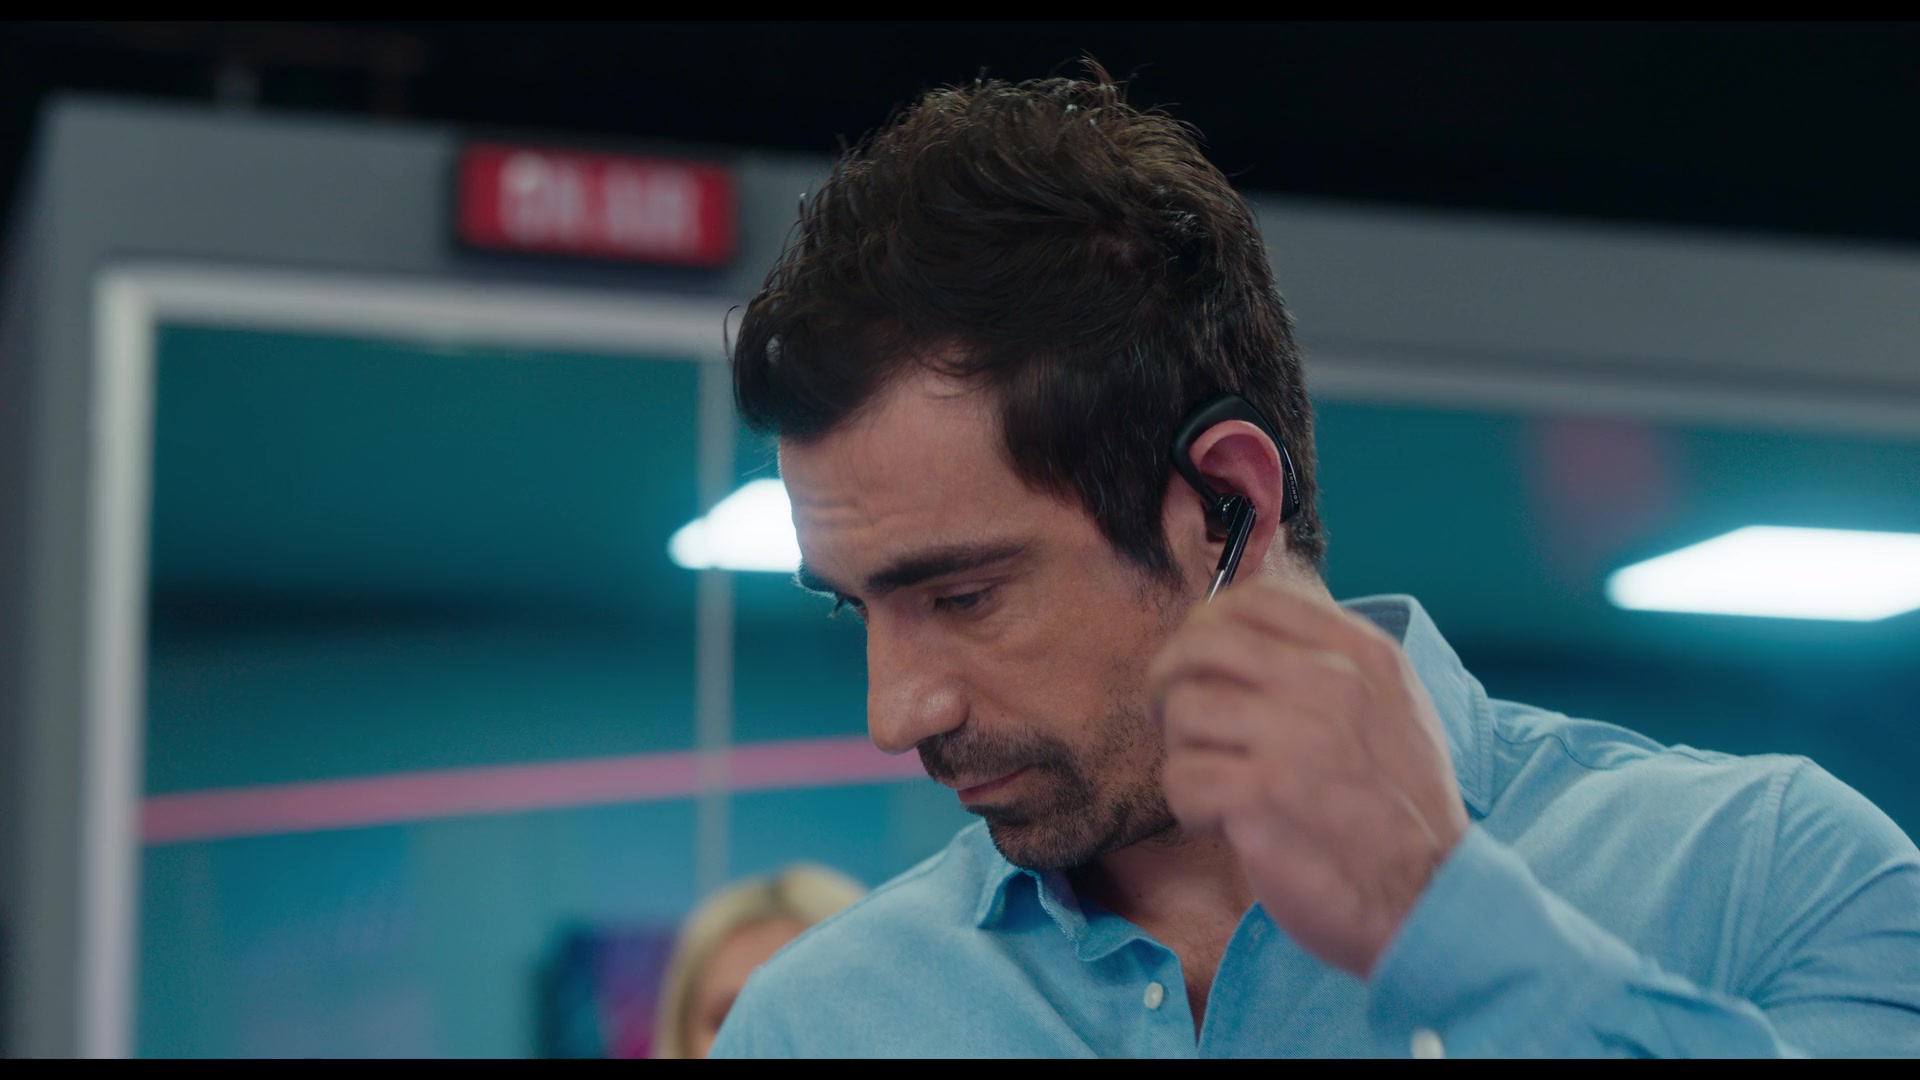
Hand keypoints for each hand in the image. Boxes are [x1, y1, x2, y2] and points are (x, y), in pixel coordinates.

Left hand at [1148, 579, 1469, 977]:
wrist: (1432, 899)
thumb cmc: (1401, 810)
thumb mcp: (1393, 708)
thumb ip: (1330, 660)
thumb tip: (1242, 629)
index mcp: (1362, 654)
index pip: (1255, 598)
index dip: (1206, 624)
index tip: (1198, 662)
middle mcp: (1331, 683)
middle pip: (1201, 643)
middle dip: (1169, 679)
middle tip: (1169, 716)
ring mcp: (1296, 738)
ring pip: (1182, 709)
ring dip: (1181, 750)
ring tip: (1212, 780)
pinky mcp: (1262, 796)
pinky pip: (1180, 777)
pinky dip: (1187, 804)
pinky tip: (1219, 821)